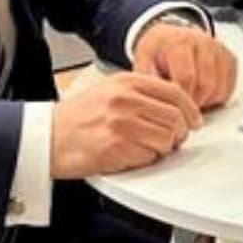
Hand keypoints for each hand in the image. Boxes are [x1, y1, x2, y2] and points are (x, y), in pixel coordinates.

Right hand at [50, 72, 201, 178]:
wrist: (48, 137)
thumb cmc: (78, 116)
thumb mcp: (110, 90)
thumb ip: (141, 92)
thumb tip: (175, 104)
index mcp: (127, 82)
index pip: (175, 92)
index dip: (191, 110)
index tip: (195, 120)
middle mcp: (126, 100)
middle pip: (175, 118)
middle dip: (181, 132)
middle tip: (176, 139)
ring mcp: (121, 124)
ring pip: (166, 139)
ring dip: (165, 148)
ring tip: (152, 148)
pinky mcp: (115, 149)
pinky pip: (149, 157)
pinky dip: (148, 159)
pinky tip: (135, 155)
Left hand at [133, 22, 237, 109]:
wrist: (169, 35)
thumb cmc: (157, 50)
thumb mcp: (143, 62)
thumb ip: (149, 82)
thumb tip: (156, 103)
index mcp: (180, 42)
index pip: (187, 78)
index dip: (181, 99)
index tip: (174, 109)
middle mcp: (203, 42)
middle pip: (206, 85)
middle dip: (194, 104)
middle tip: (182, 109)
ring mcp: (219, 49)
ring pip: (220, 88)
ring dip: (206, 102)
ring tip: (191, 101)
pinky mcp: (229, 57)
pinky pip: (230, 86)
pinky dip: (218, 96)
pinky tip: (203, 95)